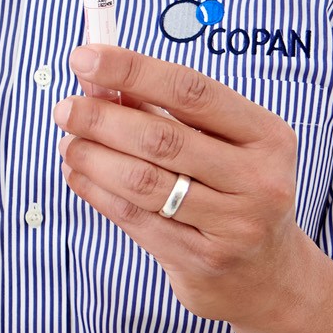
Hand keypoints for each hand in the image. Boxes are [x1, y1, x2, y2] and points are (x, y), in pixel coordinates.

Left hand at [56, 43, 312, 329]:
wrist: (267, 275)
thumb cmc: (233, 191)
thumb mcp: (217, 142)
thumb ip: (158, 108)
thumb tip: (95, 74)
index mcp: (266, 136)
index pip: (191, 91)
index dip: (133, 70)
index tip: (86, 57)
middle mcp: (257, 180)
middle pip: (162, 139)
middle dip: (102, 119)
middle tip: (66, 109)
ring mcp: (233, 225)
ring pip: (143, 182)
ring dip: (93, 158)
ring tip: (68, 143)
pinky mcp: (201, 261)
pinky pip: (134, 219)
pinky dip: (97, 192)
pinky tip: (77, 175)